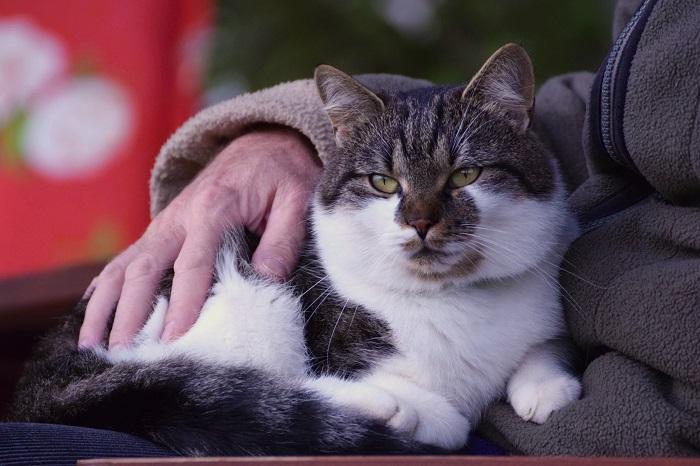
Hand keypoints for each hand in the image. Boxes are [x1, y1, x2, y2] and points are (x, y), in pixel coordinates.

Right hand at [78, 127, 320, 348]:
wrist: (263, 142)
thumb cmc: (282, 174)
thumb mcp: (297, 201)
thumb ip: (283, 240)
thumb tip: (266, 281)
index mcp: (214, 208)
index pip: (193, 265)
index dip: (182, 305)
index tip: (173, 342)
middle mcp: (179, 216)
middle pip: (144, 269)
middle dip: (131, 314)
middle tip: (123, 354)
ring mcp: (165, 224)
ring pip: (124, 266)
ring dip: (104, 306)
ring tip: (89, 345)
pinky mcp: (161, 230)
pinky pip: (125, 260)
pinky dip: (105, 288)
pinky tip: (93, 316)